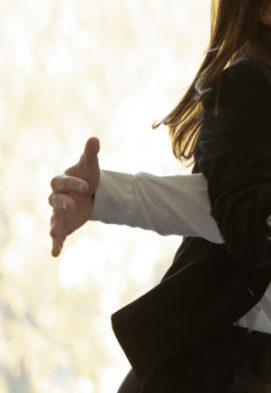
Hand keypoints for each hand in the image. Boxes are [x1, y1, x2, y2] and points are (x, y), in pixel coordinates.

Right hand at [48, 137, 100, 256]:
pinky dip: (56, 243)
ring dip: (53, 226)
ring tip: (54, 233)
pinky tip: (55, 253)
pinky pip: (58, 235)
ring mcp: (59, 213)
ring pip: (53, 219)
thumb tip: (94, 138)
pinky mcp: (64, 225)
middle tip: (72, 206)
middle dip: (62, 203)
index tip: (87, 186)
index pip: (62, 182)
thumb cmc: (86, 176)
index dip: (73, 184)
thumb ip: (90, 154)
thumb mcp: (90, 166)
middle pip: (55, 200)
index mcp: (61, 182)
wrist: (89, 192)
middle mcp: (56, 198)